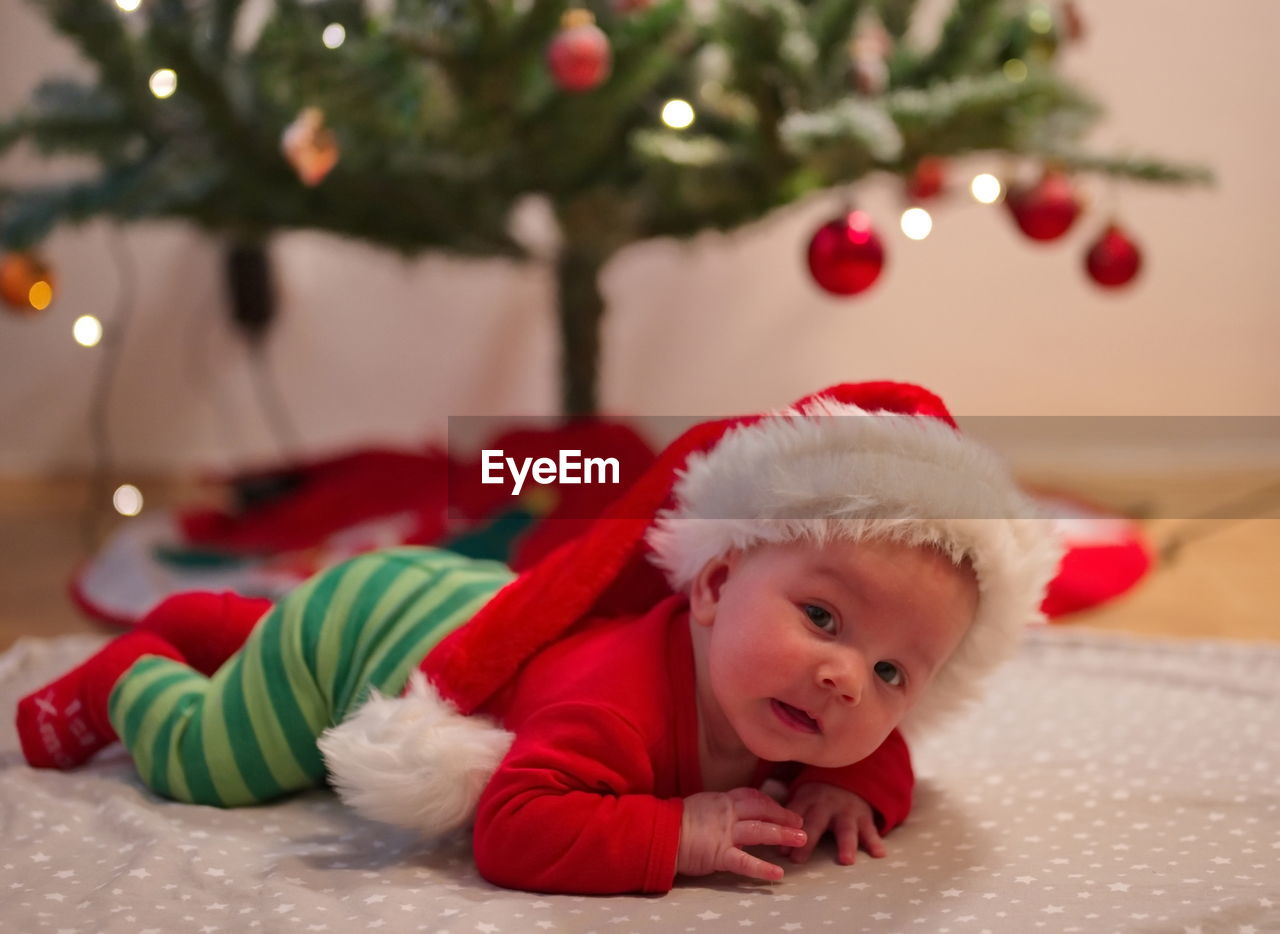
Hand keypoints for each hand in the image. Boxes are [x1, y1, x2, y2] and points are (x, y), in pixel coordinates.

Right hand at [678, 787, 806, 881]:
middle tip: (800, 822)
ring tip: (802, 839)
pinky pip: (744, 861)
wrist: (659, 833)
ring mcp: (724, 833)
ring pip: (759, 830)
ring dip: (782, 834)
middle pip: (762, 810)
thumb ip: (719, 809)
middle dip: (784, 815)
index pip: (753, 797)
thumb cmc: (675, 822)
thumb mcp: (701, 806)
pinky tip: (777, 873)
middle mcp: (727, 813)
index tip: (783, 808)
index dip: (771, 802)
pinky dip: (762, 868)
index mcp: (722, 800)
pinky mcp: (719, 854)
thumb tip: (732, 815)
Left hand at [779, 782, 885, 864]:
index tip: (779, 850)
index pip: (794, 814)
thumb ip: (786, 812)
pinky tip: (879, 854)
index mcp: (807, 799)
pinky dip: (875, 842)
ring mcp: (846, 811)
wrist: (850, 776)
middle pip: (816, 823)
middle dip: (807, 840)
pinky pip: (870, 830)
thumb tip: (760, 828)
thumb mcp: (802, 796)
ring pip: (846, 828)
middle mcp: (826, 805)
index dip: (785, 830)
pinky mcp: (864, 817)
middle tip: (798, 859)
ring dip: (846, 844)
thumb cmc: (819, 796)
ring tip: (846, 860)